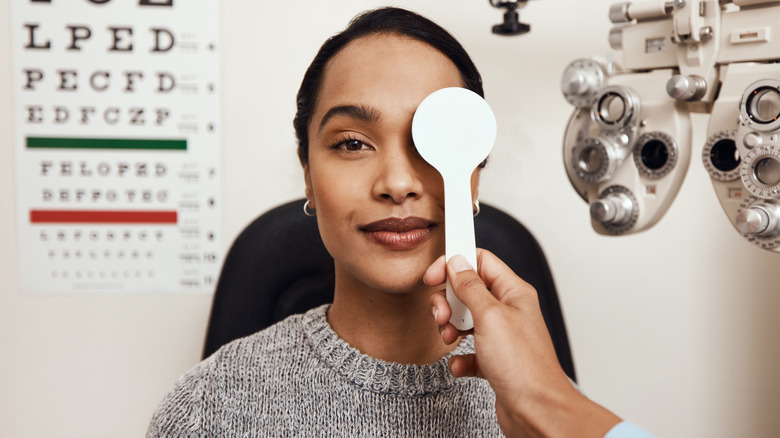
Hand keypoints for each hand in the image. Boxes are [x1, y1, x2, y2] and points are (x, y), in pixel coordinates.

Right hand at [424, 249, 620, 437]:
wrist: (535, 411)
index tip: (434, 275)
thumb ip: (470, 287)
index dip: (455, 263)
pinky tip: (461, 363)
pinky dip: (459, 356)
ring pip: (466, 320)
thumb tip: (457, 263)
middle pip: (468, 291)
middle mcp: (509, 311)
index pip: (481, 261)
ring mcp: (502, 337)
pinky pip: (469, 351)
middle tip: (443, 314)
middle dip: (448, 301)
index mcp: (514, 293)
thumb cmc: (523, 366)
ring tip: (450, 338)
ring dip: (450, 328)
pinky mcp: (495, 361)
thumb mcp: (490, 316)